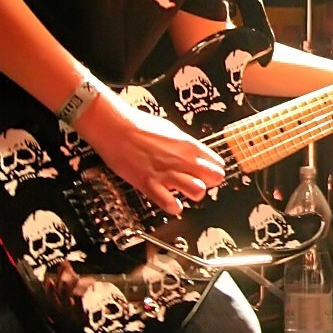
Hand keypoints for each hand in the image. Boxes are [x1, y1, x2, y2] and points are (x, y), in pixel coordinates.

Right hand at [77, 89, 225, 215]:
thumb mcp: (170, 131)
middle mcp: (182, 160)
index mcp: (188, 145)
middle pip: (215, 178)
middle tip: (197, 181)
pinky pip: (169, 204)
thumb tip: (193, 154)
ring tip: (183, 191)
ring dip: (192, 194)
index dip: (213, 169)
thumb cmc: (138, 125)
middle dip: (208, 182)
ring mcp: (167, 173)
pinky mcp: (150, 184)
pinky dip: (172, 206)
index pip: (218, 163)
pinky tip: (170, 201)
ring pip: (198, 192)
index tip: (206, 171)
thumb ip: (184, 146)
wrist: (114, 127)